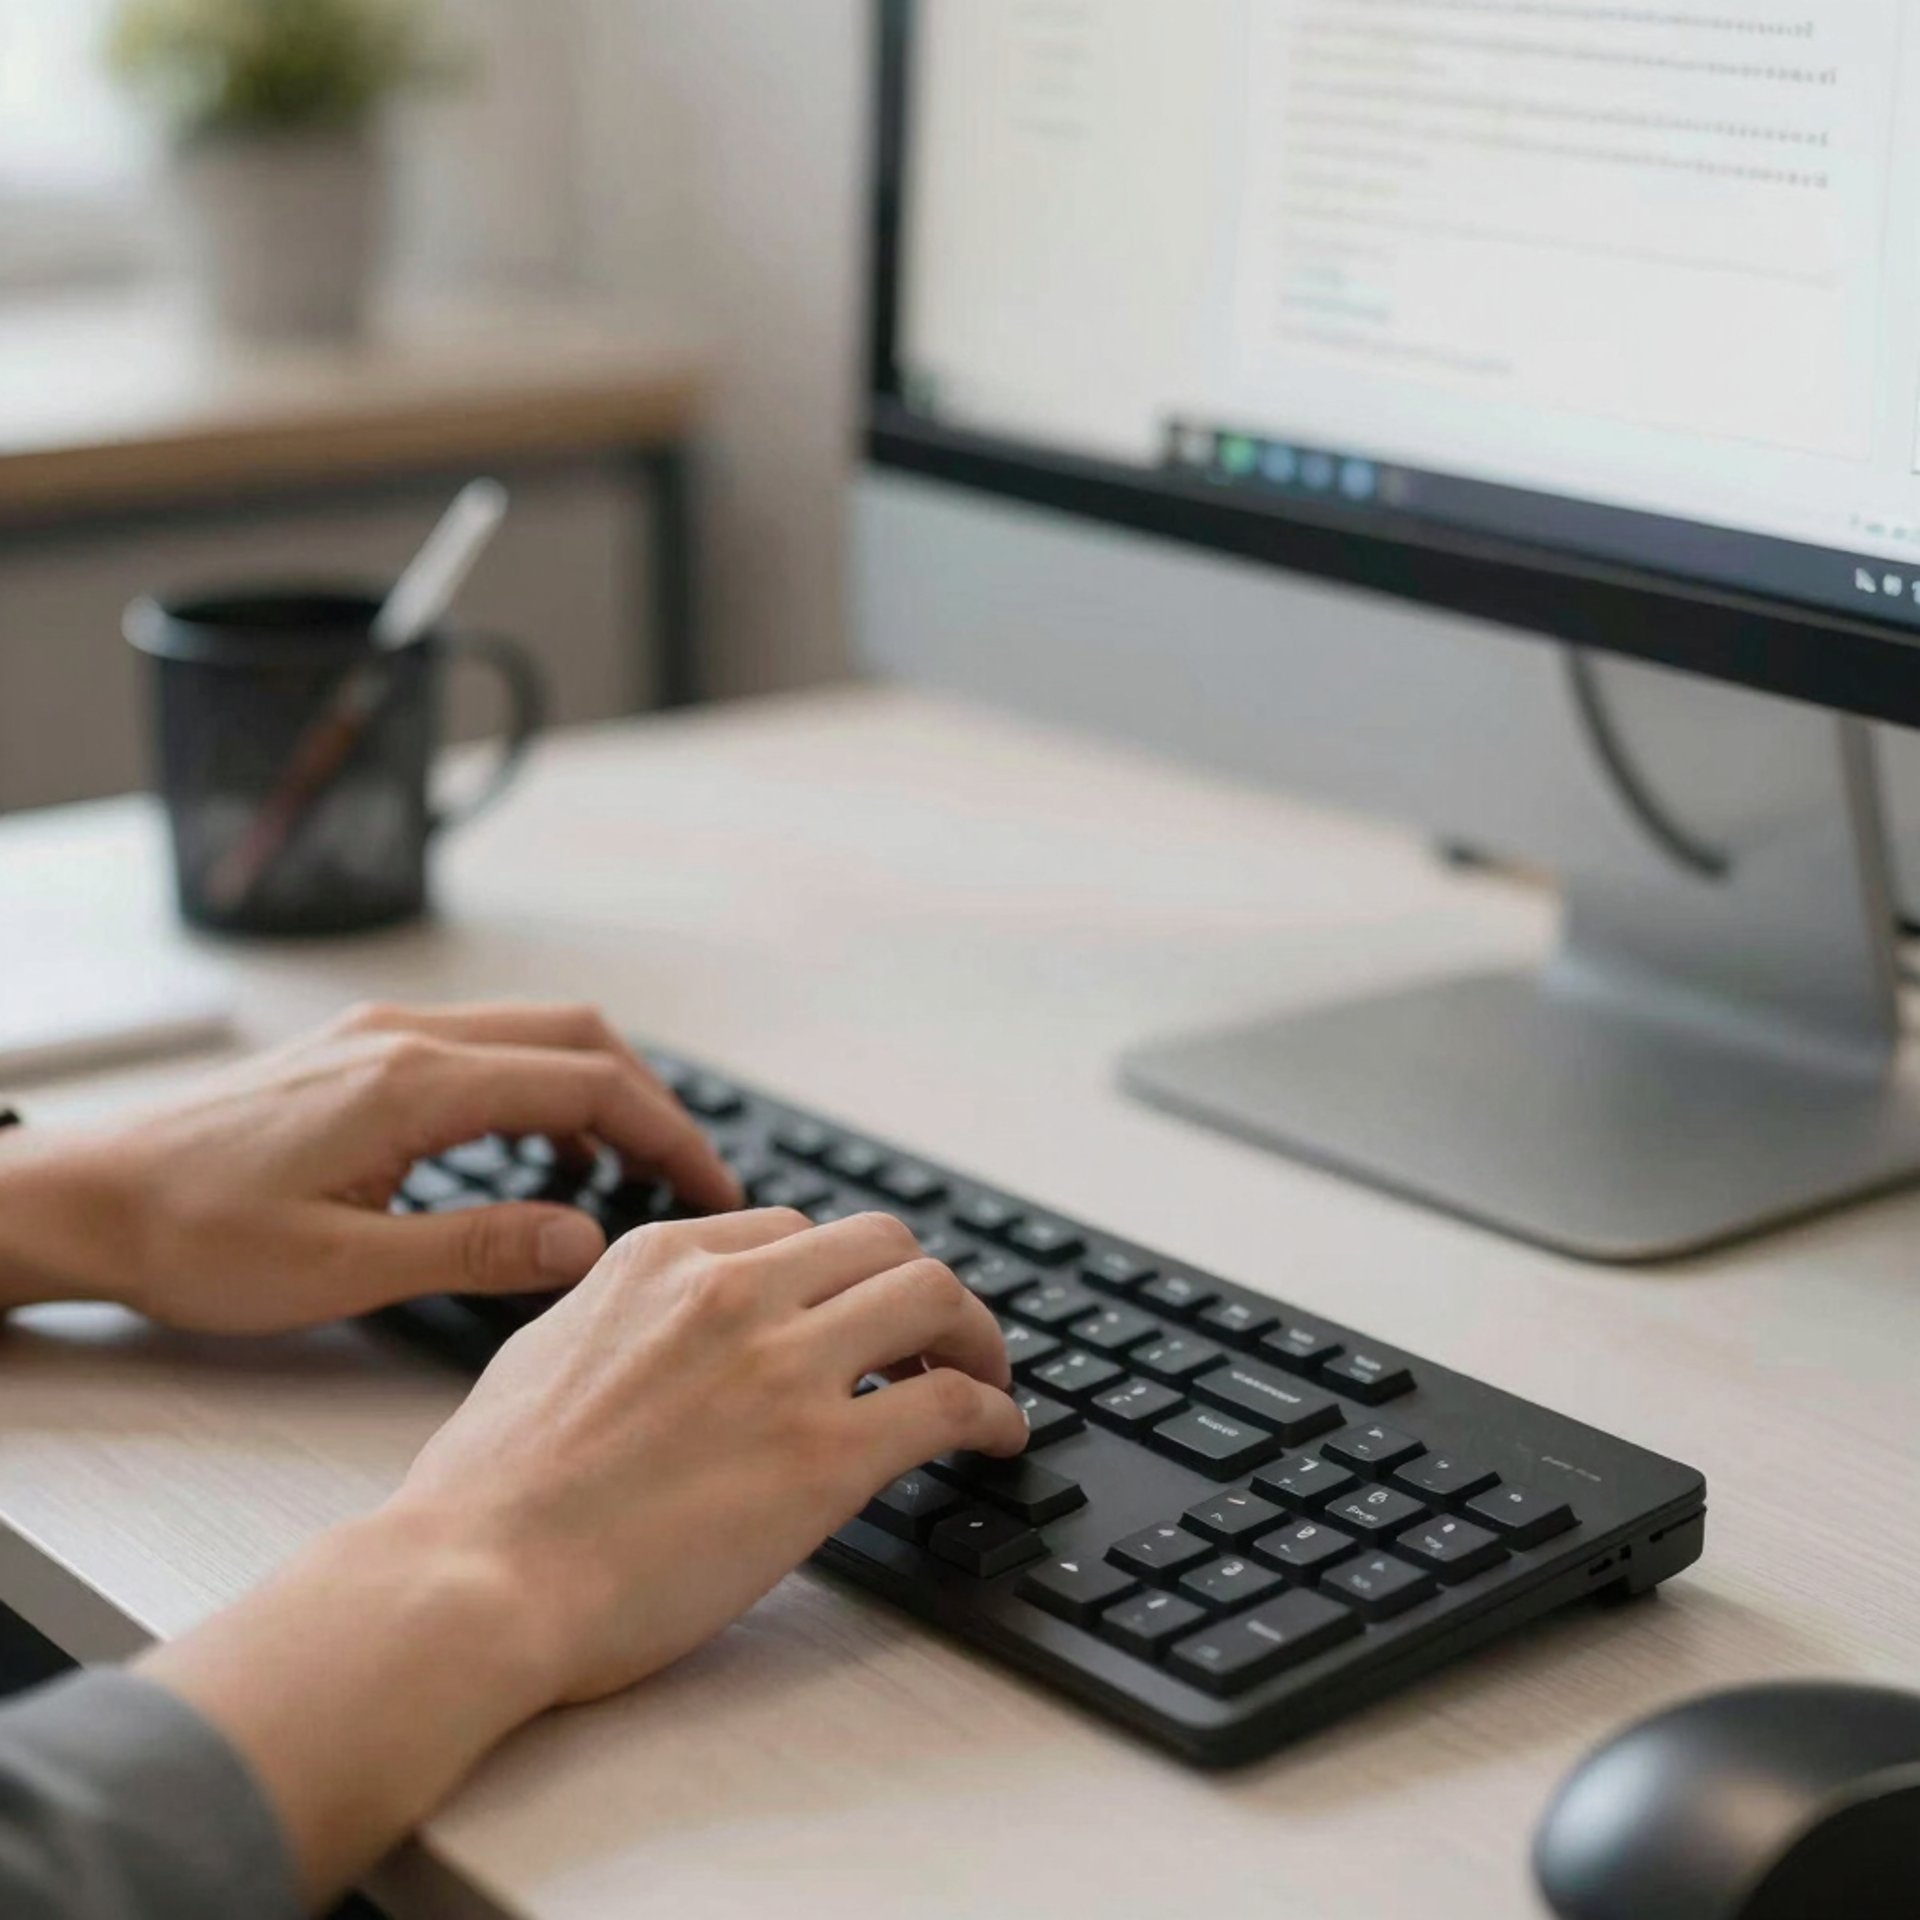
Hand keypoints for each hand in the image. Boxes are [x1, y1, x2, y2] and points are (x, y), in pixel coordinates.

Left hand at [0, 1001, 739, 1332]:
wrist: (86, 1201)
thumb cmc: (191, 1240)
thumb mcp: (341, 1269)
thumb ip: (477, 1247)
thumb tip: (587, 1236)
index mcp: (414, 1084)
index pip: (585, 1087)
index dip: (667, 1135)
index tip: (713, 1185)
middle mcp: (407, 1039)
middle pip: (577, 1038)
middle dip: (650, 1104)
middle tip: (689, 1178)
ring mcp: (382, 1036)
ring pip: (535, 1035)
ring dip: (596, 1093)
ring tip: (625, 1176)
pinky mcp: (362, 1051)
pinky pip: (485, 1049)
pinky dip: (539, 1091)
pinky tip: (535, 1159)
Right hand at [394, 1206, 1026, 1701]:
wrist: (474, 1581)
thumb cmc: (486, 1494)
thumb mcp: (543, 1350)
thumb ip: (615, 1315)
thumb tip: (652, 1323)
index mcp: (660, 1260)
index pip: (792, 1232)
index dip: (838, 1276)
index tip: (856, 1315)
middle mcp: (731, 1291)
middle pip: (882, 1243)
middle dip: (920, 1288)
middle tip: (938, 1341)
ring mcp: (783, 1366)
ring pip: (934, 1295)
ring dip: (975, 1336)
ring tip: (984, 1379)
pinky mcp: (825, 1455)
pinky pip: (952, 1403)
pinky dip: (994, 1411)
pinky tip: (1000, 1438)